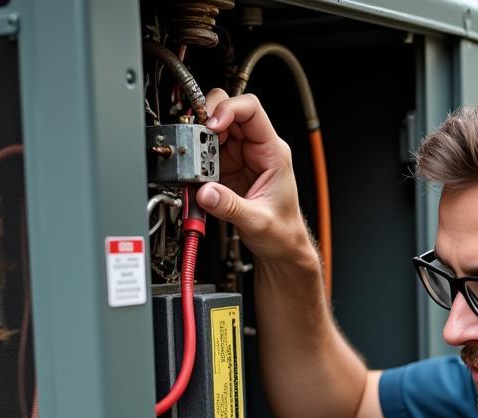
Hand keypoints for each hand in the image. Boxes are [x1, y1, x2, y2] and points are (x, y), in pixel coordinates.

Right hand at [196, 89, 311, 261]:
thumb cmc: (282, 232)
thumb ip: (230, 206)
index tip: (211, 125)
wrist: (282, 248)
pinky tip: (196, 173)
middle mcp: (256, 149)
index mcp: (273, 152)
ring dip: (200, 140)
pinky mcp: (227, 169)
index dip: (228, 109)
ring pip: (214, 130)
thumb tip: (205, 192)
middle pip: (228, 112)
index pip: (251, 110)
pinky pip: (207, 152)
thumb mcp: (258, 221)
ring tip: (195, 160)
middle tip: (195, 139)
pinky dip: (197, 158)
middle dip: (207, 120)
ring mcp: (240, 157)